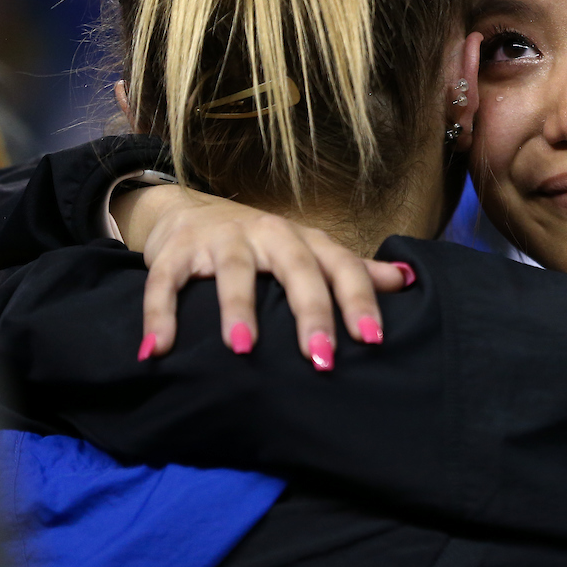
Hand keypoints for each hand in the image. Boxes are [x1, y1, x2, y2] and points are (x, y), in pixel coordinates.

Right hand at [115, 187, 412, 366]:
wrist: (189, 209)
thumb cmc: (263, 245)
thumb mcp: (310, 253)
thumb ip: (355, 271)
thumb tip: (410, 280)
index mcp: (306, 241)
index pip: (342, 268)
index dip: (359, 302)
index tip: (374, 340)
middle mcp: (270, 235)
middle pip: (296, 270)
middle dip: (310, 313)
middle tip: (321, 358)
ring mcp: (222, 240)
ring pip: (234, 271)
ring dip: (238, 309)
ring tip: (243, 349)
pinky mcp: (176, 251)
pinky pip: (166, 282)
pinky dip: (160, 315)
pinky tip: (157, 350)